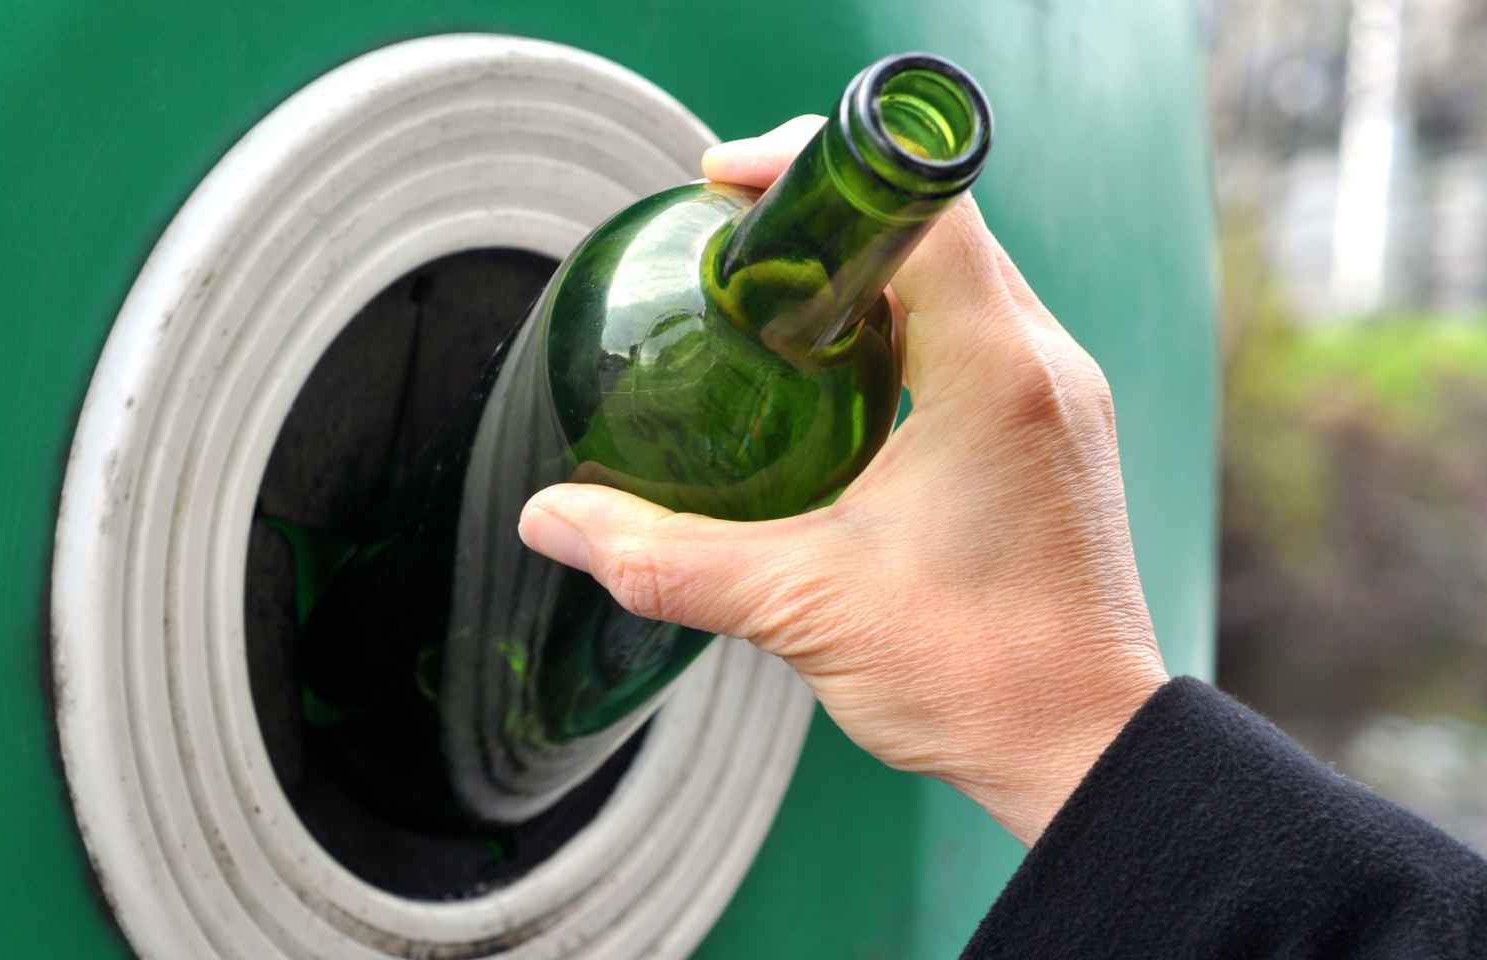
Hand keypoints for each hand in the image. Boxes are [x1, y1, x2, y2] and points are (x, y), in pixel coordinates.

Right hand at [517, 116, 1168, 845]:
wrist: (1080, 751)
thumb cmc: (979, 675)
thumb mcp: (800, 605)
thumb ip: (665, 557)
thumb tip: (552, 520)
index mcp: (995, 372)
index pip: (914, 207)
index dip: (812, 172)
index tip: (722, 189)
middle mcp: (1042, 364)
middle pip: (930, 229)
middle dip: (822, 217)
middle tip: (724, 246)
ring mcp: (1055, 398)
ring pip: (954, 280)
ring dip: (861, 272)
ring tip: (762, 300)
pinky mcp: (1049, 434)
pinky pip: (972, 335)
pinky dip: (898, 325)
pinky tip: (826, 377)